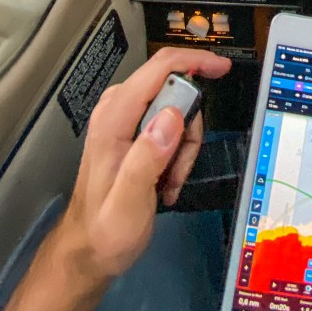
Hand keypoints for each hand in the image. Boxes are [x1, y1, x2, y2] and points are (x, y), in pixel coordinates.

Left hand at [2, 47, 230, 310]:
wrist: (88, 249)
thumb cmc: (106, 230)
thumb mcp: (128, 202)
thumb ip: (147, 158)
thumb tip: (173, 115)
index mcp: (115, 116)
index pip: (160, 68)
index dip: (195, 61)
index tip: (222, 68)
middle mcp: (117, 107)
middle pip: (174, 90)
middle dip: (189, 128)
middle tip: (181, 168)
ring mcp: (124, 116)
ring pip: (176, 109)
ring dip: (183, 146)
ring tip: (170, 181)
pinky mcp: (131, 128)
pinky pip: (170, 124)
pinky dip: (177, 151)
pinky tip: (165, 180)